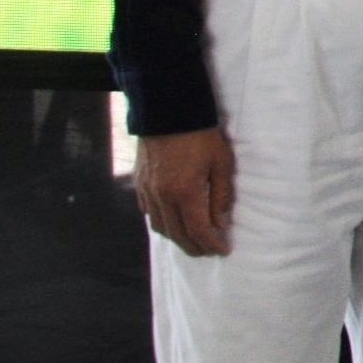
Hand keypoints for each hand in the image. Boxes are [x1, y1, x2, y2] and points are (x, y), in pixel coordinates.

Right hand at [135, 127, 235, 256]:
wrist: (168, 112)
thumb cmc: (201, 135)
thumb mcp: (221, 162)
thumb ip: (221, 195)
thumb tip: (221, 223)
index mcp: (184, 191)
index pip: (198, 229)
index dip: (211, 244)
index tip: (222, 250)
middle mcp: (162, 196)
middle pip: (177, 234)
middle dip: (194, 247)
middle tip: (208, 251)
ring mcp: (148, 191)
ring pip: (160, 226)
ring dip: (177, 238)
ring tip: (193, 241)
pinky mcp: (140, 184)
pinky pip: (149, 213)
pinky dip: (162, 223)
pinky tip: (173, 222)